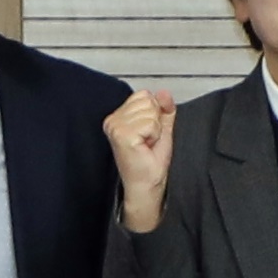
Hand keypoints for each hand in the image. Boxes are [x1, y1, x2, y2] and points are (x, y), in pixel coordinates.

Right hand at [104, 85, 178, 233]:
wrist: (146, 185)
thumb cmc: (149, 162)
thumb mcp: (162, 129)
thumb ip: (164, 109)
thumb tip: (164, 93)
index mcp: (118, 116)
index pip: (144, 95)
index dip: (154, 114)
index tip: (148, 134)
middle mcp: (113, 120)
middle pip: (148, 100)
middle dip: (155, 121)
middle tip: (148, 140)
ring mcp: (116, 126)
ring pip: (150, 111)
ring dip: (155, 129)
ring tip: (146, 144)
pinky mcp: (122, 135)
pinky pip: (151, 123)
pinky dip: (154, 135)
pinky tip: (145, 147)